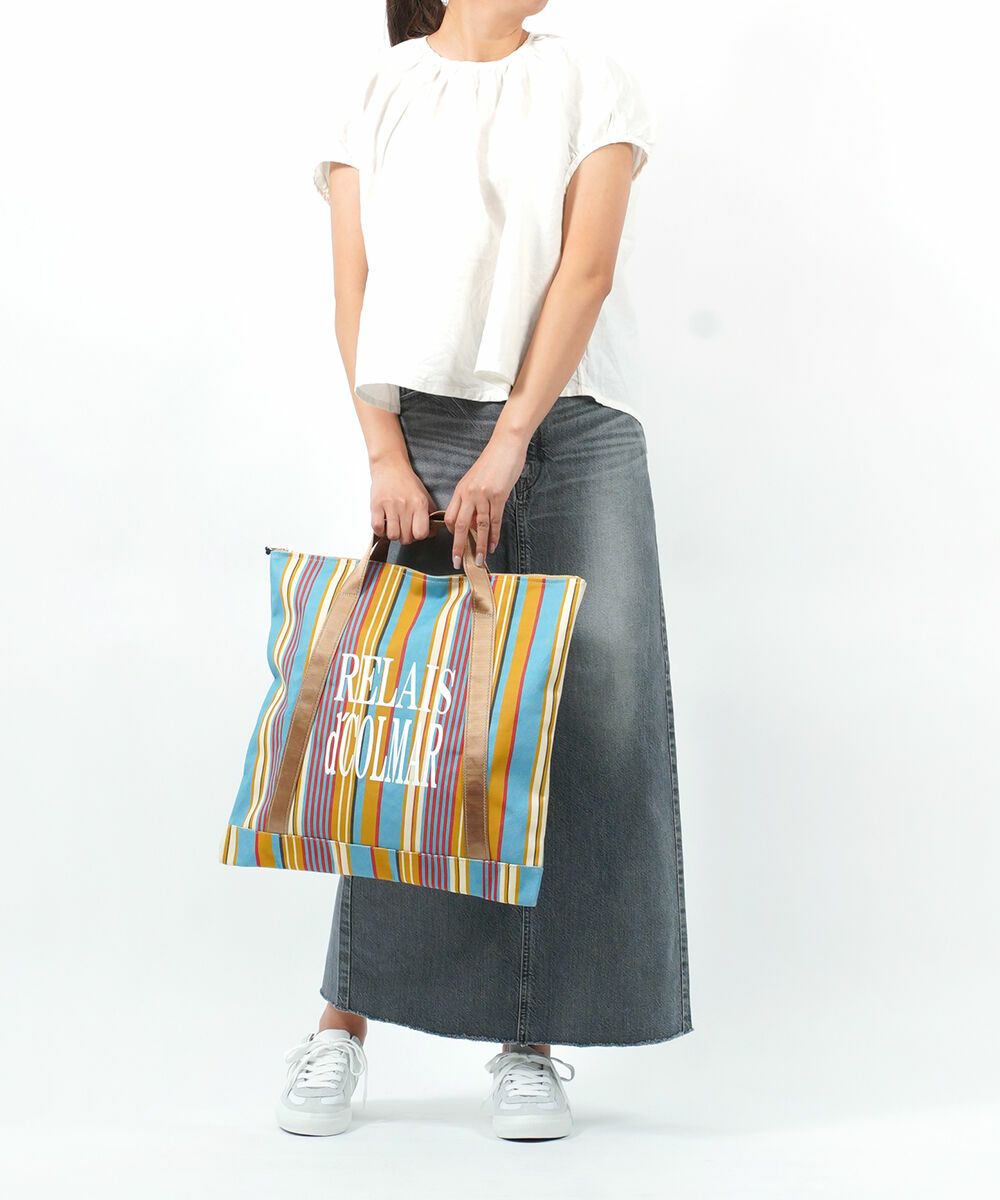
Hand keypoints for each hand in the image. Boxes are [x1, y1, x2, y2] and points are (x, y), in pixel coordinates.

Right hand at [370, 454, 434, 544]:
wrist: (390, 466)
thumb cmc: (407, 483)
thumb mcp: (424, 496)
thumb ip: (429, 515)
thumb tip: (431, 533)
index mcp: (420, 504)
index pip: (421, 533)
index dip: (418, 536)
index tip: (415, 531)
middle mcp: (406, 506)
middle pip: (406, 538)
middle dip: (405, 537)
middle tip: (403, 529)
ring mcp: (390, 506)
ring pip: (392, 535)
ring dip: (392, 534)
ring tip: (393, 526)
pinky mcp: (375, 505)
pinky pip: (377, 528)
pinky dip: (380, 530)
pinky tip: (383, 524)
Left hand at [444, 426, 528, 566]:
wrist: (505, 446)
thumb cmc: (491, 462)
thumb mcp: (475, 479)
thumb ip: (471, 499)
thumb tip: (473, 521)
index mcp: (460, 490)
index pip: (451, 516)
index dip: (452, 533)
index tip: (457, 544)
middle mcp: (469, 494)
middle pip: (460, 525)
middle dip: (458, 546)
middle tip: (457, 561)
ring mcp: (483, 495)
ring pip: (479, 526)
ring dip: (480, 545)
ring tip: (479, 559)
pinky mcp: (498, 496)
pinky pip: (495, 520)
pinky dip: (494, 535)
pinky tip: (493, 545)